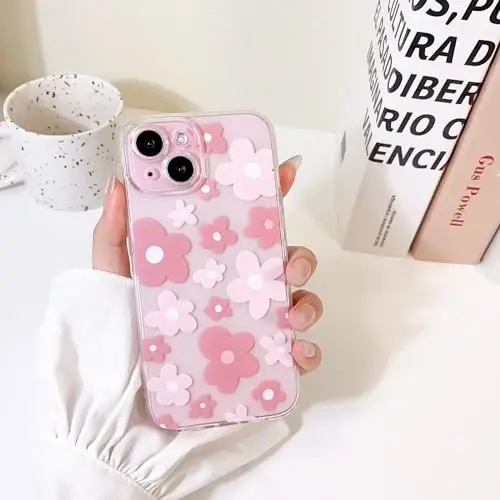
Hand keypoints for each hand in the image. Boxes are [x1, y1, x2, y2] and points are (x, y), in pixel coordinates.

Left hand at [93, 156, 322, 373]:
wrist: (126, 390)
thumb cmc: (124, 326)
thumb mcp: (116, 275)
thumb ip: (115, 232)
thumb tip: (119, 182)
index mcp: (216, 260)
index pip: (250, 222)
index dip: (272, 192)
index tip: (286, 170)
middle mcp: (241, 287)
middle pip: (286, 261)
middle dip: (299, 257)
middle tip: (287, 267)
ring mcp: (255, 322)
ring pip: (300, 301)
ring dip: (307, 303)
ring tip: (290, 316)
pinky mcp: (261, 359)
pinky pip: (297, 353)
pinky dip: (306, 351)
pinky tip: (296, 352)